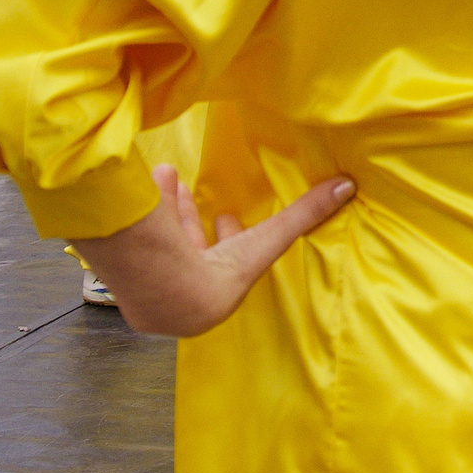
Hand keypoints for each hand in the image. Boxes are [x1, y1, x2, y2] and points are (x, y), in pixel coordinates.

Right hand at [72, 163, 355, 337]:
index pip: (226, 265)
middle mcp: (185, 295)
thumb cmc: (221, 273)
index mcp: (219, 293)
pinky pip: (136, 242)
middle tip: (189, 190)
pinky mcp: (125, 280)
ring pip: (160, 243)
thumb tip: (347, 188)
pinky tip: (149, 183)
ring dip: (166, 208)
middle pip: (190, 250)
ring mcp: (153, 291)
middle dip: (191, 218)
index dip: (230, 237)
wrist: (165, 293)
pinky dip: (144, 212)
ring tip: (166, 176)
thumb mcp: (270, 238)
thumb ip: (306, 213)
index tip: (227, 215)